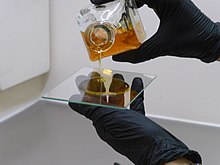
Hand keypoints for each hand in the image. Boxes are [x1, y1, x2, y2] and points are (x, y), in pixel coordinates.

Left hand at [68, 77, 201, 164]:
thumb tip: (74, 102)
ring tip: (118, 77)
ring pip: (119, 101)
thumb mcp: (108, 119)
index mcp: (103, 122)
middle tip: (101, 75)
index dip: (88, 89)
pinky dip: (135, 93)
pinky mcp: (138, 120)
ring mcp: (126, 120)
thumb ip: (91, 109)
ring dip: (118, 88)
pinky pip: (135, 103)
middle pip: (105, 100)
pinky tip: (136, 84)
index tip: (86, 78)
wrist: (159, 149)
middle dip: (102, 86)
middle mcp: (113, 121)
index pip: (91, 103)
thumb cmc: (135, 137)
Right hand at [91, 0, 219, 62]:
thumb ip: (138, 54)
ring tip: (109, 7)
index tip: (98, 2)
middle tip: (100, 5)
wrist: (208, 41)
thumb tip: (119, 57)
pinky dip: (133, 4)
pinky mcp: (166, 3)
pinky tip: (127, 10)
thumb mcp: (162, 47)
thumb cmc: (193, 39)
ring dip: (123, 1)